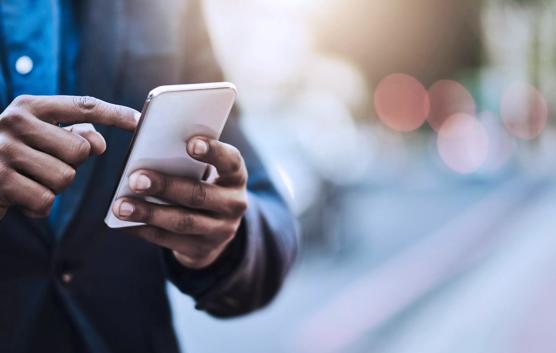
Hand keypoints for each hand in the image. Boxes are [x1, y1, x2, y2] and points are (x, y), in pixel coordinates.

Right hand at [0, 95, 138, 219]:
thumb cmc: (7, 158)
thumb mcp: (34, 138)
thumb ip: (69, 134)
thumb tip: (99, 142)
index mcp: (29, 106)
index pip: (82, 106)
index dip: (115, 114)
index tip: (141, 121)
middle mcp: (14, 122)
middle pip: (80, 150)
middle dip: (71, 165)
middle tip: (45, 165)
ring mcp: (3, 151)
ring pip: (66, 178)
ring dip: (53, 187)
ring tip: (29, 180)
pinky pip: (46, 201)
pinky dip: (38, 207)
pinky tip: (20, 197)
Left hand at [113, 137, 247, 268]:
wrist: (216, 229)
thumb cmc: (203, 185)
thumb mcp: (206, 172)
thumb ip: (186, 161)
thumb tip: (147, 151)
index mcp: (236, 177)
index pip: (230, 162)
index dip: (213, 152)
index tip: (190, 144)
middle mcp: (234, 205)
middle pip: (199, 195)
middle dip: (166, 186)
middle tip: (136, 179)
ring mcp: (220, 231)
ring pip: (182, 222)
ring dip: (149, 213)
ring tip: (121, 206)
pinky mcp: (201, 250)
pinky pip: (168, 240)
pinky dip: (143, 230)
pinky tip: (124, 222)